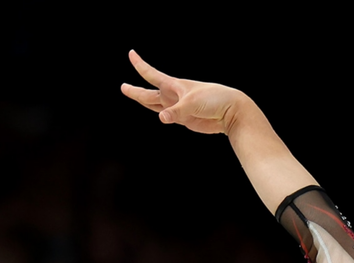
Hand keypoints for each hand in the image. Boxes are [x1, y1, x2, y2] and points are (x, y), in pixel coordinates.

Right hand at [120, 51, 244, 134]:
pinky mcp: (184, 119)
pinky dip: (162, 116)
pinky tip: (160, 116)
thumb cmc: (214, 100)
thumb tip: (161, 118)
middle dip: (135, 91)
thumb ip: (176, 112)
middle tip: (123, 87)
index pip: (152, 74)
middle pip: (149, 94)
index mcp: (174, 86)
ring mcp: (178, 107)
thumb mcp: (193, 104)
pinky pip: (168, 116)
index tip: (131, 53)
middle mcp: (174, 96)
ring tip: (133, 96)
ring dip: (144, 102)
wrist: (230, 111)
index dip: (140, 64)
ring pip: (156, 105)